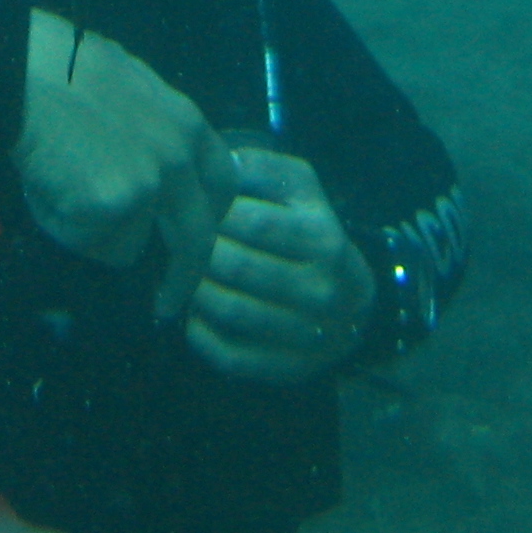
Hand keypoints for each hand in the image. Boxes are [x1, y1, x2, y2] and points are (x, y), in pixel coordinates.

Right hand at [16, 10, 235, 291]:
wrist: (21, 71)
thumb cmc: (58, 71)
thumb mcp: (129, 91)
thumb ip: (152, 135)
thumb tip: (149, 178)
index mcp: (186, 123)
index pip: (222, 186)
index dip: (207, 220)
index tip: (194, 243)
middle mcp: (178, 156)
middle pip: (197, 237)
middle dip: (184, 277)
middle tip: (167, 301)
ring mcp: (150, 183)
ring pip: (132, 245)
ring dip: (99, 235)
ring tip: (61, 191)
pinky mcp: (115, 204)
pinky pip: (95, 243)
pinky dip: (72, 231)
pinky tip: (51, 189)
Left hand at [184, 151, 372, 383]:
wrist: (353, 301)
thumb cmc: (312, 231)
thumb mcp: (300, 188)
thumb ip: (262, 169)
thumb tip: (219, 163)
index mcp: (323, 237)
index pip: (252, 221)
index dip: (213, 211)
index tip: (195, 208)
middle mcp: (321, 289)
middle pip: (236, 267)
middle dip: (198, 251)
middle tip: (179, 242)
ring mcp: (307, 335)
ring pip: (230, 311)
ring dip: (195, 289)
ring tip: (186, 274)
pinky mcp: (288, 369)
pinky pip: (230, 355)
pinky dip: (200, 334)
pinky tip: (195, 314)